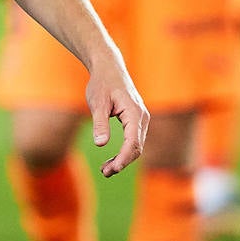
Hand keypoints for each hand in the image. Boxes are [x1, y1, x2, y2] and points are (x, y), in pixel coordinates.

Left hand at [86, 57, 148, 177]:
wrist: (109, 67)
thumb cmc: (102, 83)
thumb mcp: (97, 102)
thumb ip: (99, 123)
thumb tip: (100, 144)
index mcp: (134, 112)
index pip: (133, 141)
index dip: (124, 158)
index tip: (113, 169)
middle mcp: (142, 117)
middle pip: (137, 147)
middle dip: (123, 162)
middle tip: (105, 172)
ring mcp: (141, 119)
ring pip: (136, 145)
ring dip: (123, 159)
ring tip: (105, 170)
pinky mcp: (136, 120)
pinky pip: (133, 140)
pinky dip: (124, 152)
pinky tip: (112, 159)